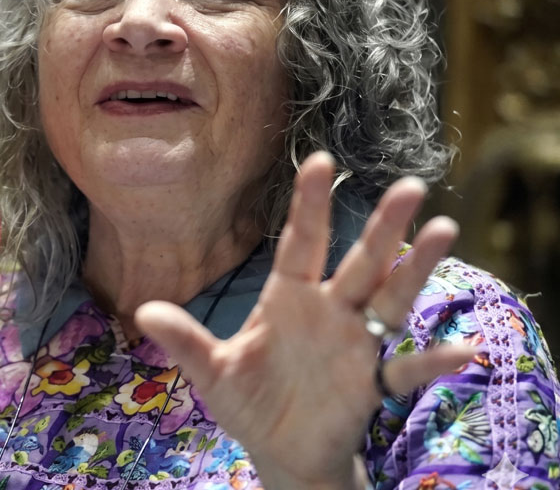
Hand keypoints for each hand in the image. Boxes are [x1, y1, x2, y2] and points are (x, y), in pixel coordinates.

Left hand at [135, 152, 477, 489]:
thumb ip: (185, 340)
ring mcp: (355, 343)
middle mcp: (328, 310)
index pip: (300, 241)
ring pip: (392, 298)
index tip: (320, 160)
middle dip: (382, 226)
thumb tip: (143, 310)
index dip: (309, 204)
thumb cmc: (248, 400)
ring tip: (444, 231)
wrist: (279, 450)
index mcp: (287, 298)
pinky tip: (466, 351)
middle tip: (408, 185)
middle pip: (359, 261)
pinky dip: (433, 361)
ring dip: (416, 268)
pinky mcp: (371, 383)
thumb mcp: (212, 371)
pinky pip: (406, 369)